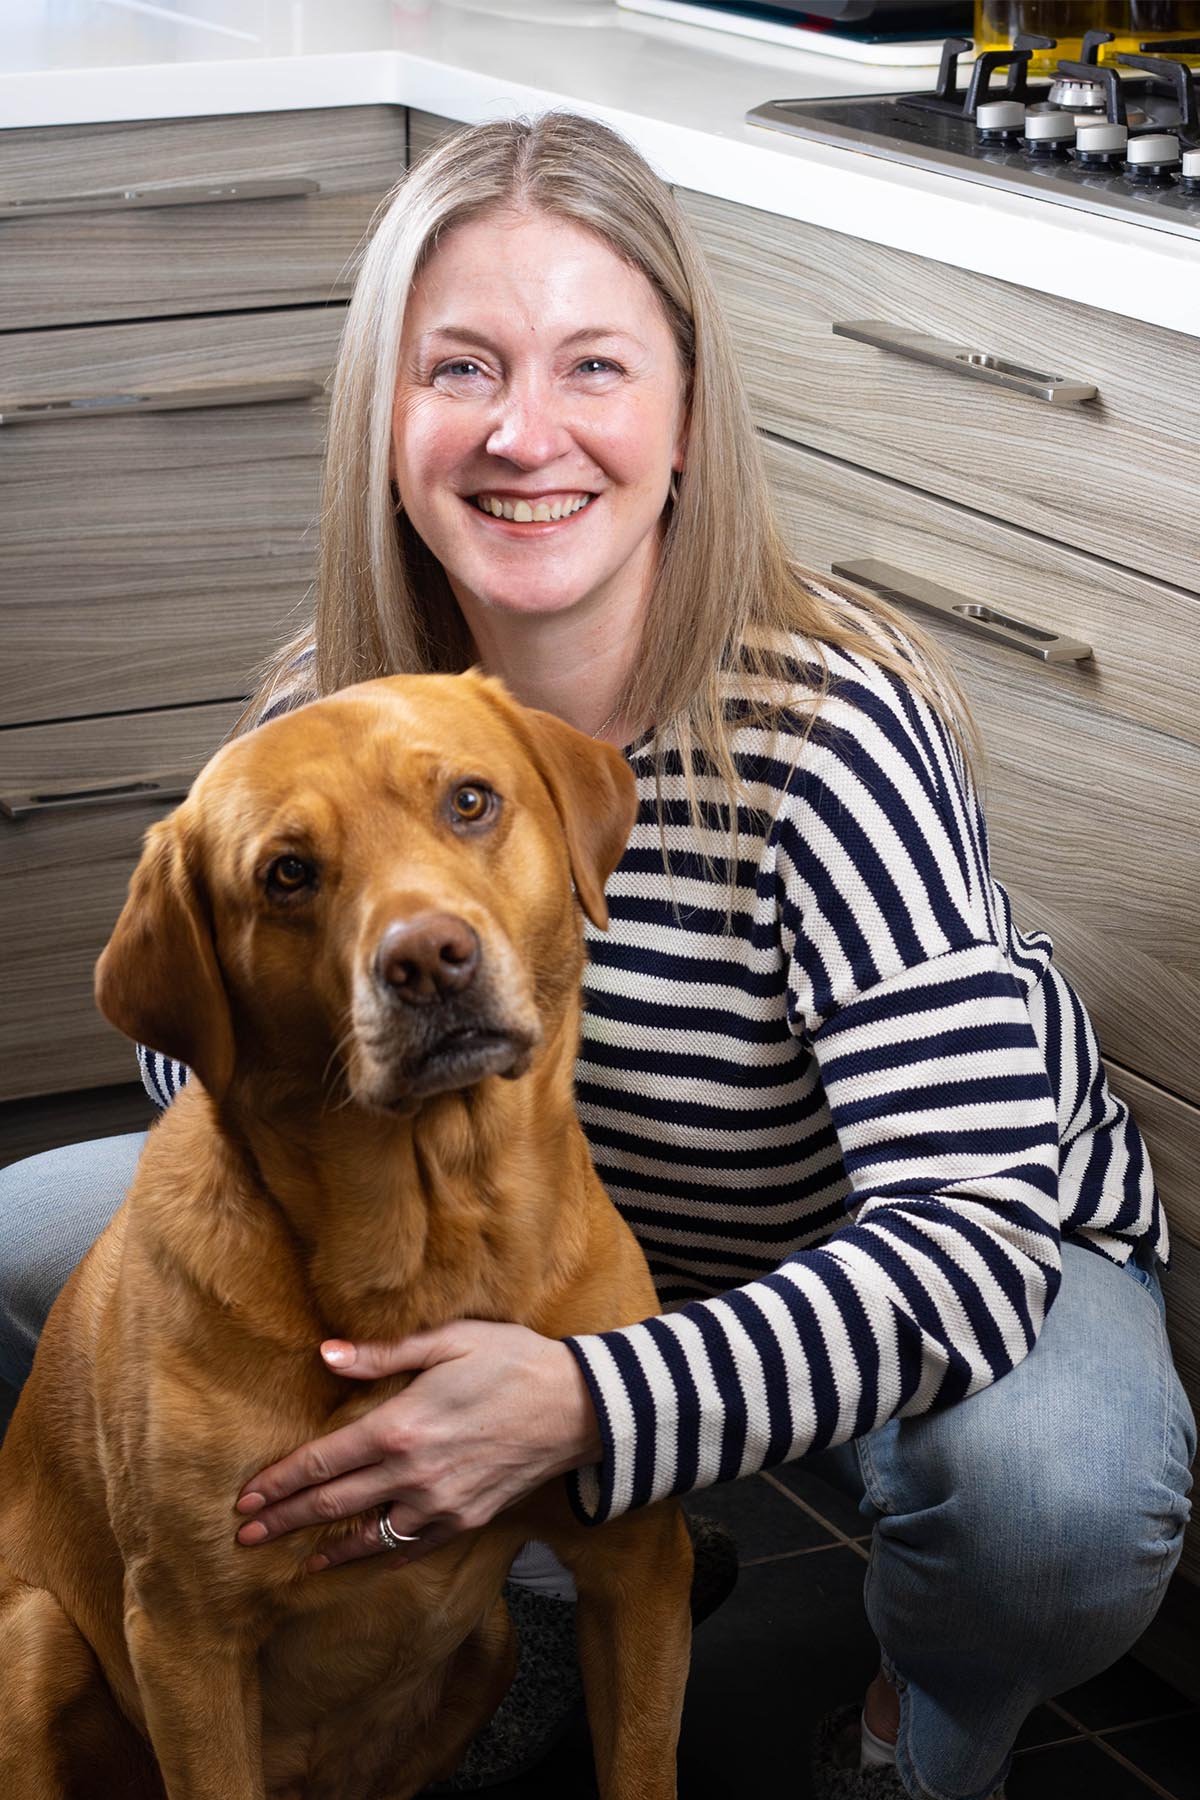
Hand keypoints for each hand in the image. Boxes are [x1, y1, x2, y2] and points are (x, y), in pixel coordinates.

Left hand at [233, 1320, 600, 1570]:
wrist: (577, 1406)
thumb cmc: (512, 1361)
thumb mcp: (448, 1341)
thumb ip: (382, 1354)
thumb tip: (325, 1354)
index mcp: (399, 1426)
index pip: (322, 1462)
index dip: (279, 1482)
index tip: (246, 1498)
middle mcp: (412, 1473)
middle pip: (332, 1505)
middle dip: (284, 1521)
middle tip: (244, 1537)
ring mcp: (440, 1504)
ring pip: (367, 1536)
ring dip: (324, 1550)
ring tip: (291, 1561)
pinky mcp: (466, 1520)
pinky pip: (412, 1547)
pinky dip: (380, 1556)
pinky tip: (358, 1559)